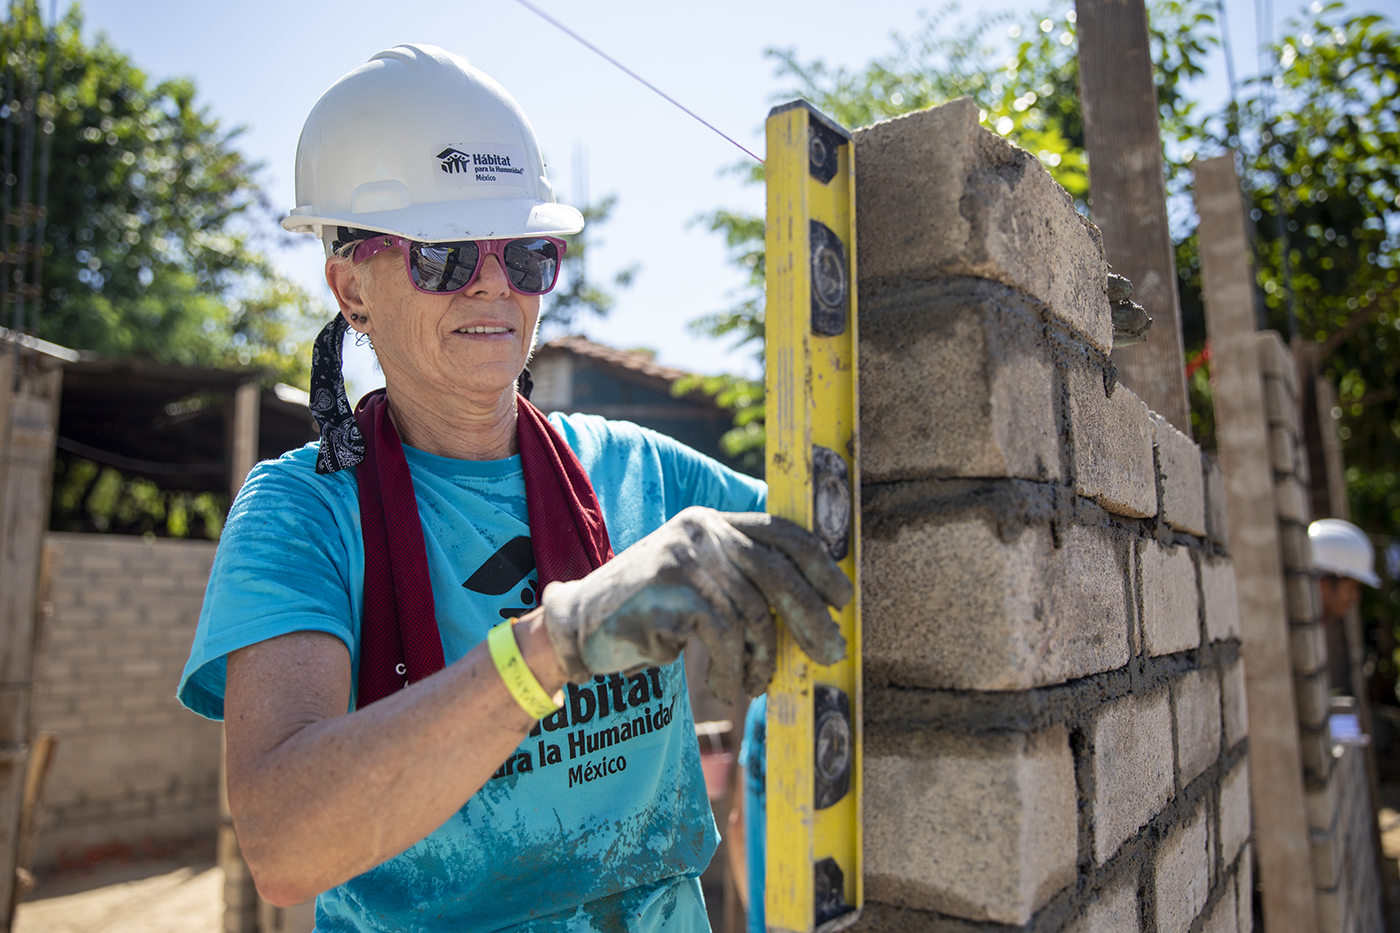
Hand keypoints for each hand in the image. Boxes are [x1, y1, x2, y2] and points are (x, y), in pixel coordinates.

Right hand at [540, 507, 850, 697]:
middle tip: (829, 652)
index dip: (819, 563)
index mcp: (711, 523)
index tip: (842, 597)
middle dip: (809, 617)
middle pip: (776, 574)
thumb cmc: (648, 613)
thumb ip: (740, 581)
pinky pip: (723, 639)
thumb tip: (812, 615)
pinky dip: (732, 671)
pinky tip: (727, 687)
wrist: (578, 627)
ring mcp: (684, 560)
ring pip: (752, 615)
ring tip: (754, 683)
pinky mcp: (670, 594)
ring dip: (761, 658)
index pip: (780, 531)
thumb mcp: (696, 581)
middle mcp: (701, 532)